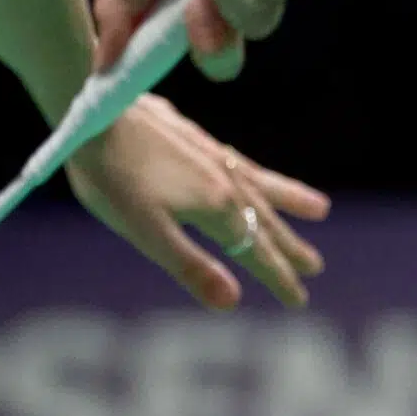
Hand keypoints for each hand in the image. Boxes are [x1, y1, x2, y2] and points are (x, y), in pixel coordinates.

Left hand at [68, 93, 333, 308]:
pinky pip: (245, 162)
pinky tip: (257, 175)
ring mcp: (214, 157)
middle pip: (266, 220)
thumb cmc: (112, 178)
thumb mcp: (145, 232)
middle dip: (289, 247)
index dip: (278, 278)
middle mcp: (224, 180)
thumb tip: (234, 302)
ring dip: (290, 203)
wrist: (96, 112)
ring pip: (262, 187)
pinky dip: (262, 173)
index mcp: (214, 207)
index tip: (299, 301)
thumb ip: (191, 266)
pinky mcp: (198, 141)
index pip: (256, 251)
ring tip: (319, 209)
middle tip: (315, 269)